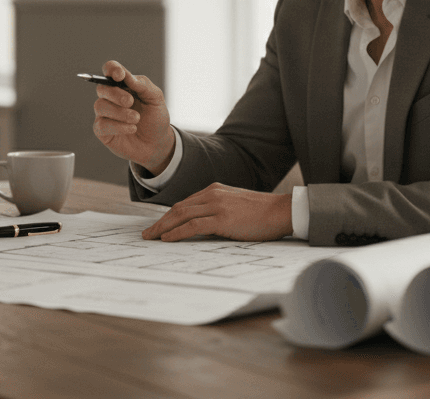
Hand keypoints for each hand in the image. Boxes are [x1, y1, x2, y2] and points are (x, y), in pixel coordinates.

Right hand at [91, 60, 174, 175]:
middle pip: (102, 88)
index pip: (110, 70)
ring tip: (136, 119)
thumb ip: (143, 85)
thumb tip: (127, 77)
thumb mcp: (155, 99)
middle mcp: (111, 98)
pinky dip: (118, 126)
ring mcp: (105, 114)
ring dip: (119, 112)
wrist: (158, 143)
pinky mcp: (102, 131)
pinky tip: (132, 128)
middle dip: (116, 94)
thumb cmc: (155, 118)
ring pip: (100, 106)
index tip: (120, 75)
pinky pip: (102, 124)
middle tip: (130, 102)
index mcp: (123, 85)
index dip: (112, 69)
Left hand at [143, 183, 292, 241]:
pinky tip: (167, 239)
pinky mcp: (222, 218)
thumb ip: (219, 212)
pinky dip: (177, 232)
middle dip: (160, 222)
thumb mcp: (236, 207)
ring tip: (151, 238)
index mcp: (215, 190)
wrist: (281, 211)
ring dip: (163, 227)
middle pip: (178, 208)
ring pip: (181, 215)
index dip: (169, 215)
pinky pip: (192, 225)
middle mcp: (213, 194)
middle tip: (147, 234)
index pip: (185, 203)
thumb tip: (203, 228)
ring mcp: (217, 205)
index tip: (159, 226)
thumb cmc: (262, 213)